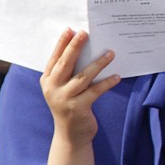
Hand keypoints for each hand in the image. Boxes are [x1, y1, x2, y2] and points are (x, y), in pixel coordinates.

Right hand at [40, 29, 118, 147]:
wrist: (70, 135)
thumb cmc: (70, 105)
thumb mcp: (63, 88)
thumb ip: (69, 72)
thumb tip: (85, 49)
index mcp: (47, 81)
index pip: (54, 59)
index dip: (61, 44)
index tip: (70, 29)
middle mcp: (53, 88)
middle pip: (65, 64)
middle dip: (75, 47)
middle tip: (85, 33)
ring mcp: (64, 99)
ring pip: (82, 77)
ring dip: (98, 64)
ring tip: (111, 53)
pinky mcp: (78, 108)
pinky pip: (95, 91)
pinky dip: (107, 83)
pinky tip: (117, 76)